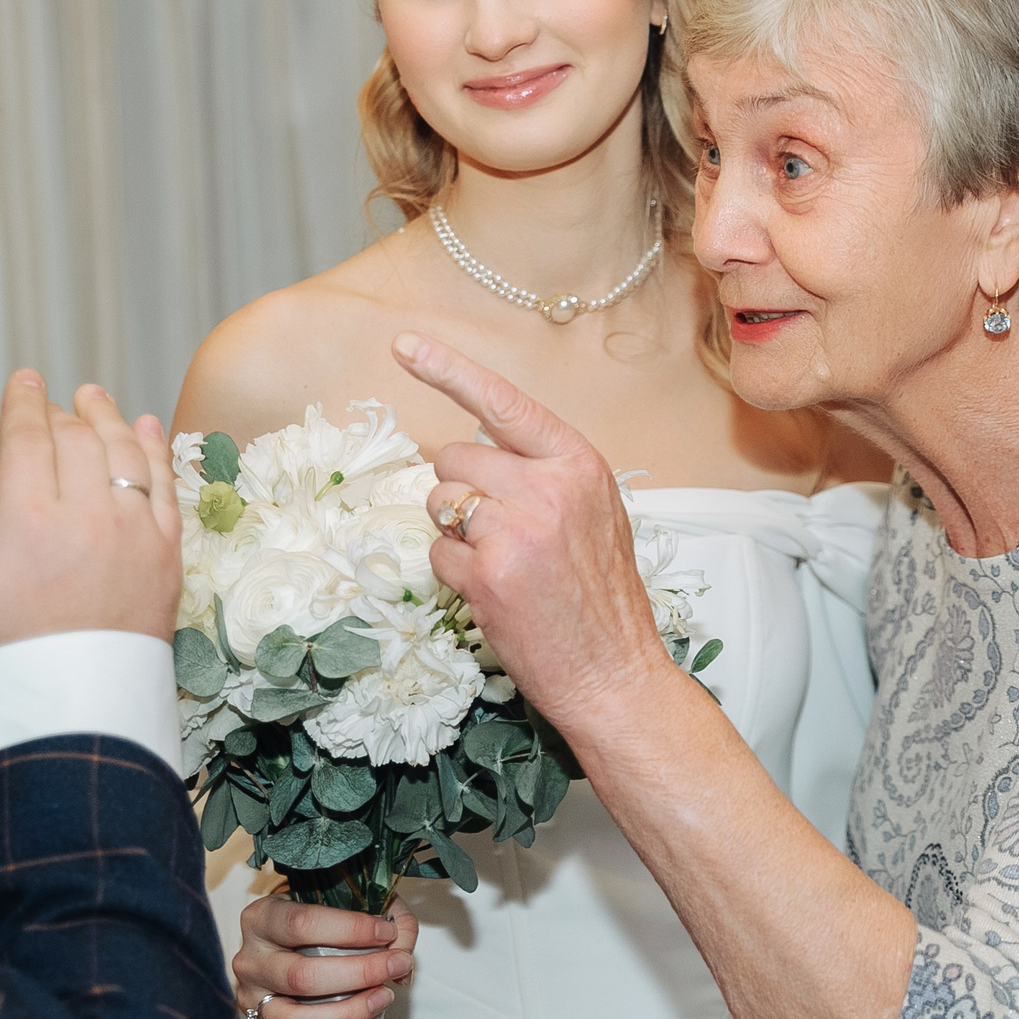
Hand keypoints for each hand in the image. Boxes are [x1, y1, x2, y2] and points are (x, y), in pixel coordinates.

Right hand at [0, 371, 180, 664]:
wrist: (73, 709)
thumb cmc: (2, 651)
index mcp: (28, 520)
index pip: (29, 435)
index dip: (25, 402)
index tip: (24, 381)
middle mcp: (88, 517)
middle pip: (78, 438)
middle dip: (63, 410)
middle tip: (54, 399)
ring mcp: (135, 533)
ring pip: (126, 451)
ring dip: (109, 418)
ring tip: (95, 400)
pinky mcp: (168, 554)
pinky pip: (166, 485)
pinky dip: (156, 448)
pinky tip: (145, 427)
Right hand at [231, 892, 416, 1018]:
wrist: (289, 936)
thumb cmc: (322, 918)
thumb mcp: (350, 899)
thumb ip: (387, 917)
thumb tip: (402, 956)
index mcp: (262, 918)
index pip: (302, 924)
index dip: (351, 930)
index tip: (387, 934)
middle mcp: (251, 960)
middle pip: (301, 977)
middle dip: (360, 973)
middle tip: (396, 965)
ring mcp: (250, 999)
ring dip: (345, 1015)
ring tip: (381, 998)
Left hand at [392, 333, 673, 734]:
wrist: (614, 673)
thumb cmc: (601, 596)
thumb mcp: (594, 513)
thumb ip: (544, 473)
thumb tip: (477, 449)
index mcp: (579, 465)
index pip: (503, 402)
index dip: (448, 370)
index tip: (404, 345)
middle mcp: (548, 489)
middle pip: (454, 458)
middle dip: (460, 490)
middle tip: (496, 530)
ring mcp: (516, 532)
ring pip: (439, 503)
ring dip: (454, 532)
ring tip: (499, 562)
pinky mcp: (487, 575)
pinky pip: (436, 554)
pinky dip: (453, 574)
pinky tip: (492, 592)